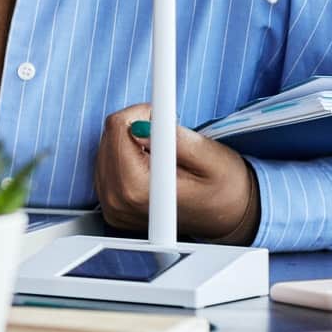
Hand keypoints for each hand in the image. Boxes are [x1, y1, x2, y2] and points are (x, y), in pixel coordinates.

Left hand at [94, 104, 260, 243]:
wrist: (226, 217)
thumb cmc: (224, 189)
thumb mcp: (211, 159)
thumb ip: (177, 141)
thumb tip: (141, 126)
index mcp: (139, 190)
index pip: (119, 129)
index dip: (144, 114)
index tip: (164, 117)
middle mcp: (118, 201)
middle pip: (110, 135)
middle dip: (138, 126)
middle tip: (169, 137)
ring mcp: (111, 205)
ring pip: (106, 146)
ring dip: (132, 140)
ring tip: (164, 154)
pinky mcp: (110, 205)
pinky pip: (106, 163)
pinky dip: (127, 155)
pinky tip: (151, 165)